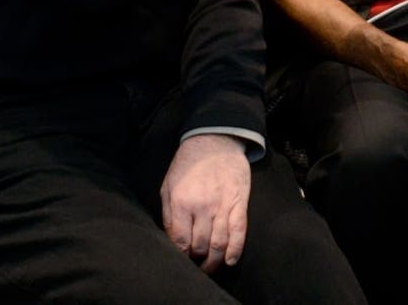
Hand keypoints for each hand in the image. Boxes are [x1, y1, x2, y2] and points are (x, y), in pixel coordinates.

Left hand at [160, 134, 250, 273]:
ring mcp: (222, 205)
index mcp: (181, 202)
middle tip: (196, 264)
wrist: (215, 141)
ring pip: (219, 243)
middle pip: (199, 245)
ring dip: (215, 260)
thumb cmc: (188, 164)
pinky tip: (231, 260)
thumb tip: (173, 239)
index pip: (180, 241)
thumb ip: (168, 214)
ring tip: (211, 266)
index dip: (181, 255)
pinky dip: (235, 249)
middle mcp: (202, 207)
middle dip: (197, 259)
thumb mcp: (168, 186)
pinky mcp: (239, 202)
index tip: (182, 259)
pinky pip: (239, 231)